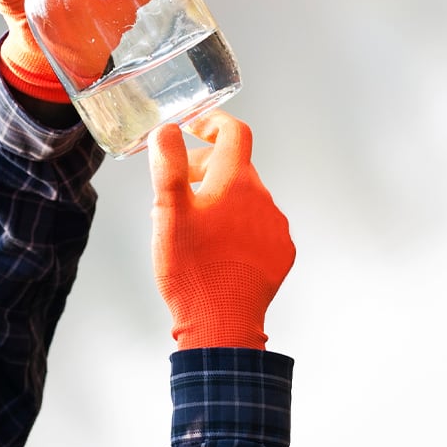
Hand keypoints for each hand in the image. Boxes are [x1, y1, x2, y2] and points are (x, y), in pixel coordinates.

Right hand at [149, 111, 294, 349]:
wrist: (222, 324)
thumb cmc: (191, 269)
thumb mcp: (168, 213)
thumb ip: (167, 166)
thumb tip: (167, 130)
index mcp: (236, 182)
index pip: (234, 132)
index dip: (213, 123)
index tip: (194, 126)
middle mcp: (263, 199)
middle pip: (236, 167)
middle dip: (206, 169)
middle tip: (177, 188)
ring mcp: (275, 227)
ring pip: (246, 199)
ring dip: (221, 201)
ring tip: (193, 227)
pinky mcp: (280, 253)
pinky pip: (259, 227)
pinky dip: (238, 227)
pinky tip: (217, 249)